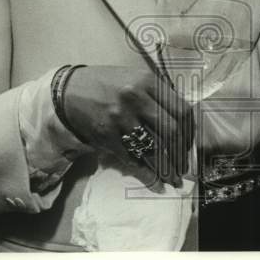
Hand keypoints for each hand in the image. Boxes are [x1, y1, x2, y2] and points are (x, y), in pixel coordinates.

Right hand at [62, 65, 193, 187]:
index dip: (190, 132)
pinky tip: (154, 181)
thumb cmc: (107, 84)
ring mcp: (121, 118)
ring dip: (166, 168)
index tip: (190, 144)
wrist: (69, 90)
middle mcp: (136, 98)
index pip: (182, 110)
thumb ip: (158, 94)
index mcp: (148, 81)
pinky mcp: (106, 135)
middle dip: (181, 154)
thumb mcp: (136, 78)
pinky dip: (145, 172)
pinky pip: (132, 158)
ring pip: (153, 149)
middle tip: (183, 166)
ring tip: (174, 179)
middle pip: (171, 132)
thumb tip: (182, 121)